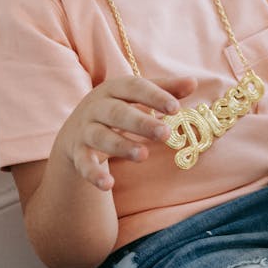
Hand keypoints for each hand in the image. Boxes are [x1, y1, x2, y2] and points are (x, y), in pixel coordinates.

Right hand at [56, 74, 197, 190]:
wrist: (75, 130)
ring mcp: (85, 130)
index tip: (176, 108)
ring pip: (102, 137)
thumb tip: (193, 83)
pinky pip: (84, 164)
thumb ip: (165, 89)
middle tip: (165, 133)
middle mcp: (97, 107)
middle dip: (141, 123)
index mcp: (114, 89)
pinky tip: (108, 184)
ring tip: (144, 155)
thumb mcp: (137, 96)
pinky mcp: (78, 153)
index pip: (134, 87)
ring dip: (122, 146)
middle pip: (118, 113)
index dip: (155, 96)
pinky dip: (94, 174)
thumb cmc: (117, 108)